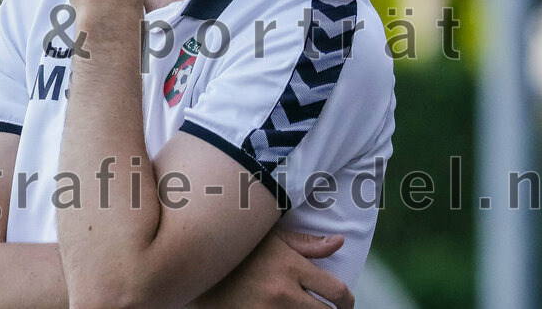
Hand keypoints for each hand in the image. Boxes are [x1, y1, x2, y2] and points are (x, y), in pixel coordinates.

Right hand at [189, 228, 353, 308]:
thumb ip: (306, 243)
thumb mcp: (271, 238)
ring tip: (308, 308)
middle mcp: (282, 293)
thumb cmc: (237, 248)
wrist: (194, 266)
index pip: (336, 291)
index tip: (345, 302)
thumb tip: (339, 242)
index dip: (347, 300)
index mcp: (289, 266)